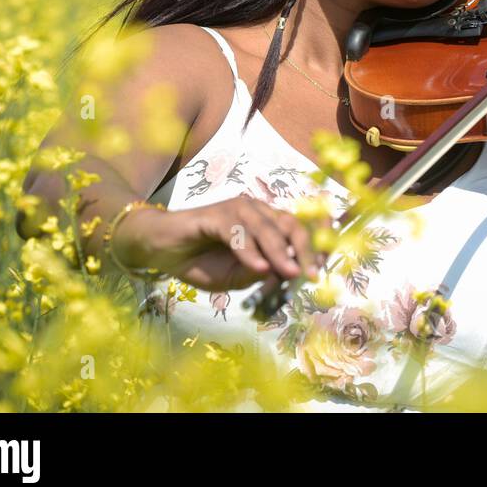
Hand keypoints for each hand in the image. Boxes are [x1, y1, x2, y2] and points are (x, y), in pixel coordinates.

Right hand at [112, 195, 325, 292]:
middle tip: (312, 274)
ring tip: (291, 273)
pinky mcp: (214, 215)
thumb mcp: (238, 276)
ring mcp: (235, 209)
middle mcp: (255, 210)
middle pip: (290, 224)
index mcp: (266, 223)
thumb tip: (289, 276)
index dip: (316, 243)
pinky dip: (249, 251)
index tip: (326, 267)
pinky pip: (237, 232)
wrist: (160, 250)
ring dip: (280, 252)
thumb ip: (263, 274)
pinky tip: (258, 268)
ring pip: (267, 228)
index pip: (300, 226)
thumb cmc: (201, 261)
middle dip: (305, 249)